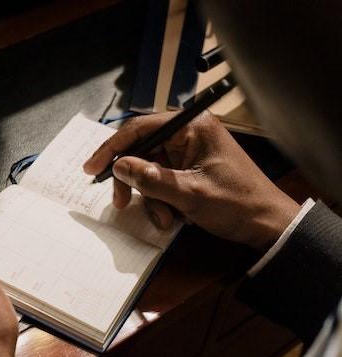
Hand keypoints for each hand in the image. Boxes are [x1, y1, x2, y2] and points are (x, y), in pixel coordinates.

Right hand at [83, 112, 299, 250]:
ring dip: (150, 198)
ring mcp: (189, 153)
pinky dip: (161, 201)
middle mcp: (188, 135)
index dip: (112, 148)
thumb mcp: (189, 194)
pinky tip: (174, 217)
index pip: (140, 128)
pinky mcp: (189, 170)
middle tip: (122, 203)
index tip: (92, 168)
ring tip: (166, 219)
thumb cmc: (237, 204)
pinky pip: (161, 182)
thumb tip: (120, 166)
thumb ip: (151, 179)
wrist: (267, 225)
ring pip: (149, 171)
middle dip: (133, 182)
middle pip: (141, 152)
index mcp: (192, 127)